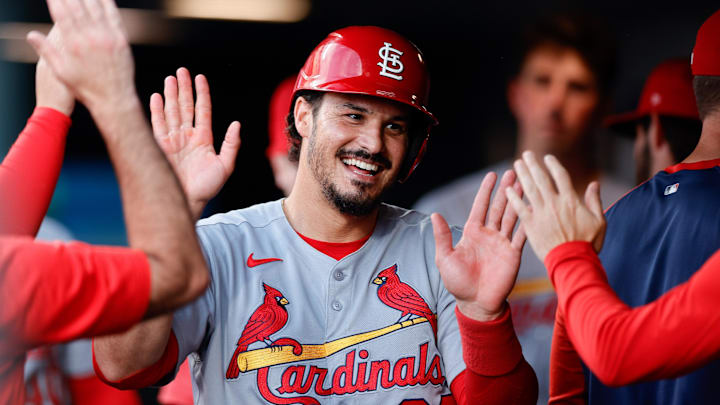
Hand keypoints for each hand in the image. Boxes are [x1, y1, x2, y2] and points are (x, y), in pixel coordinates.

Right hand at [26, 0, 136, 110]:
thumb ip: (46, 51)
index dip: (56, 1)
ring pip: (96, 8)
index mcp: (73, 45)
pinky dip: (108, 3)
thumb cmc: (86, 88)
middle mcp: (90, 39)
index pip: (61, 14)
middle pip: (78, 7)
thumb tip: (31, 35)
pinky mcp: (122, 40)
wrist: (114, 99)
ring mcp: (108, 38)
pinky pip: (114, 16)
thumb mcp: (61, 72)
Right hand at [150, 67, 240, 219]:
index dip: (202, 93)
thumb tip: (236, 124)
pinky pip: (157, 125)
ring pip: (171, 112)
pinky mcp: (160, 147)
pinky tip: (155, 97)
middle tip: (182, 71)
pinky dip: (156, 111)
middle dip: (184, 88)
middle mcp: (187, 136)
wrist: (188, 201)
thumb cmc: (207, 187)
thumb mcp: (225, 165)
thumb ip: (231, 144)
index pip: (202, 110)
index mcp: (203, 138)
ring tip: (170, 78)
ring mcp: (173, 140)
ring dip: (170, 95)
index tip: (200, 77)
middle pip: (185, 106)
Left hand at [432, 170, 525, 321]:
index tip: (492, 174)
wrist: (476, 304)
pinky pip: (522, 235)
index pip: (480, 206)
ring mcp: (502, 243)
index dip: (486, 190)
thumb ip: (443, 236)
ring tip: (527, 184)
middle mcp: (489, 234)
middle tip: (514, 171)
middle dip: (506, 190)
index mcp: (472, 232)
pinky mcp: (513, 253)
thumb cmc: (458, 282)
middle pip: (499, 207)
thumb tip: (434, 214)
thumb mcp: (446, 258)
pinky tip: (535, 209)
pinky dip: (528, 222)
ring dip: (519, 201)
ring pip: (512, 217)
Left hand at [506, 151, 605, 261]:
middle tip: (525, 154)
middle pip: (541, 179)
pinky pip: (520, 208)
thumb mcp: (599, 221)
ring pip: (529, 189)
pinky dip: (513, 198)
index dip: (553, 165)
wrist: (573, 262)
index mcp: (571, 201)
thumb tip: (594, 184)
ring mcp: (541, 214)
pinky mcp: (531, 225)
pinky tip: (507, 189)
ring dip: (522, 175)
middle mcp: (554, 203)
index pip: (560, 176)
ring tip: (517, 164)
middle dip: (533, 164)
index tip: (547, 157)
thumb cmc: (588, 244)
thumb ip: (595, 201)